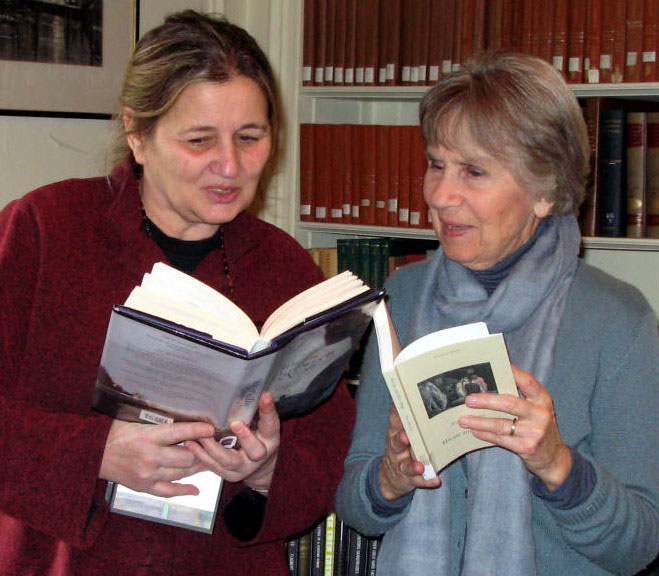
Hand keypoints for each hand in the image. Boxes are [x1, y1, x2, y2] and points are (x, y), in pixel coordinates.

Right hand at [99, 419, 215, 496]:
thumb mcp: (136, 419)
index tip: (211, 429)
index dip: (198, 431)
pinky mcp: (143, 487)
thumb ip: (158, 420)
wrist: (92, 453)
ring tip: (207, 461)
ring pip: (181, 473)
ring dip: (196, 467)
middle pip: (186, 457)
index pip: (179, 433)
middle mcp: (149, 457)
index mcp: (148, 436)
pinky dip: (184, 490)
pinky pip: (168, 491)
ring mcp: (147, 474)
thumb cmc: (115, 432)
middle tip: (210, 446)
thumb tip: (182, 412)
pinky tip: (195, 488)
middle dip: (200, 451)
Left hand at [185, 392, 280, 491]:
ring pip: (229, 461)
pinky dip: (201, 455)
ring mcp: (243, 468)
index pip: (271, 424)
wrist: (258, 464)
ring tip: (200, 434)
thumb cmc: (258, 436)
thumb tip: (249, 386)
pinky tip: (191, 443)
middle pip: (255, 450)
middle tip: (235, 423)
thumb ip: (256, 409)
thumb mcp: (262, 422)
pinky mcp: (229, 474)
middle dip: (245, 437)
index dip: (268, 411)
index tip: (265, 396)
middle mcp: (259, 456)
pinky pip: (214, 466)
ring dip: (213, 447)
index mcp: (270, 439)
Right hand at [379, 406, 440, 500]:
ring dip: (412, 465)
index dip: (396, 414)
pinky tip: (435, 480)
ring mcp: (401, 464)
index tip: (400, 406)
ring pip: (405, 465)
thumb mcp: (401, 430)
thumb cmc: (402, 447)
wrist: (390, 476)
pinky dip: (426, 480)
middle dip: (400, 440)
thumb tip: (417, 393)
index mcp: (395, 433)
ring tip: (420, 466)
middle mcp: (396, 448)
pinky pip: (418, 481)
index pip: (394, 422)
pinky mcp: (409, 479)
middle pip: (395, 443)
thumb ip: (407, 416)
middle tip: (405, 437)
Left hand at [458, 365, 571, 490]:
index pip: (527, 381)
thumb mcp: (536, 409)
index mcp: (543, 399)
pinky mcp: (527, 447)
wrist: (554, 458)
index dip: (511, 372)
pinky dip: (485, 435)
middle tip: (468, 399)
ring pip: (500, 424)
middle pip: (509, 403)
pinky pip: (501, 439)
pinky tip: (474, 431)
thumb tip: (489, 384)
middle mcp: (540, 413)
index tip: (491, 366)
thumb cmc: (538, 426)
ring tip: (463, 419)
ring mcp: (535, 431)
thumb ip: (520, 397)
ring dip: (479, 421)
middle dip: (486, 400)